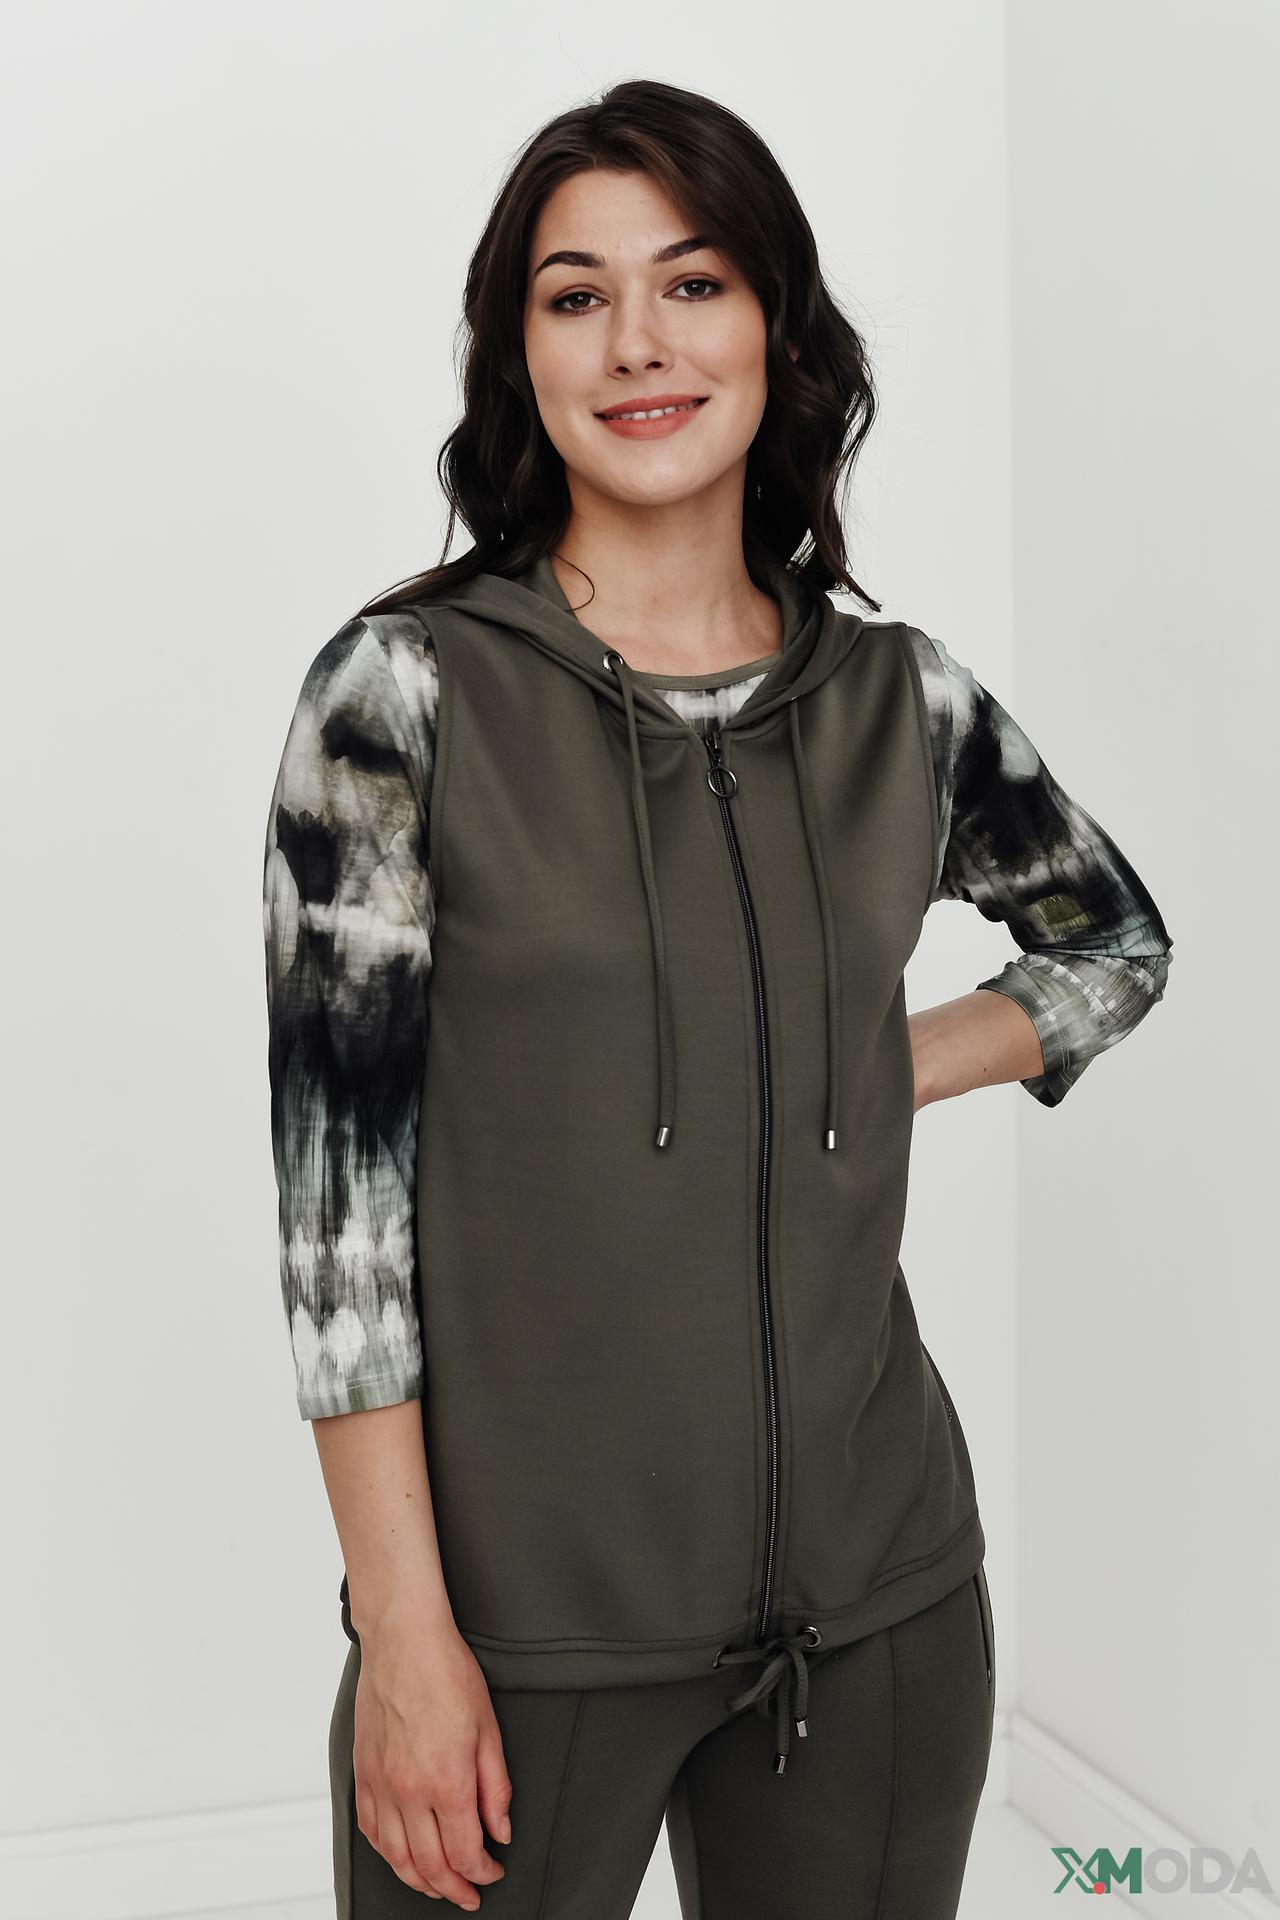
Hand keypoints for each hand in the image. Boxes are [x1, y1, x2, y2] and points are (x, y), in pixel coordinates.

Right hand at [352, 1617, 511, 1908]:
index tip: (493, 1870)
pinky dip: (386, 1853)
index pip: (465, 1852)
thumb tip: (501, 1829)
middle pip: (429, 1865)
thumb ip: (496, 1787)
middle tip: (468, 1894)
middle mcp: (409, 1791)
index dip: (482, 1871)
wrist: (404, 1641)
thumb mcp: (489, 1729)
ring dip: (418, 1880)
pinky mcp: (363, 1773)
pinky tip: (399, 1855)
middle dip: (452, 1888)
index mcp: (446, 1782)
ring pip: (395, 1856)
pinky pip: (371, 1829)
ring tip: (437, 1886)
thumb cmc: (447, 1673)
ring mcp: (381, 1784)